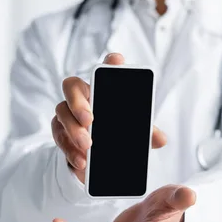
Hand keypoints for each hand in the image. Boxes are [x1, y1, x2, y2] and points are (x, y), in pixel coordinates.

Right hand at [51, 52, 166, 182]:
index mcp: (101, 90)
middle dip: (79, 102)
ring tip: (87, 146)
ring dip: (74, 131)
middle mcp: (82, 96)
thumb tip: (161, 140)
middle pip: (71, 86)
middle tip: (90, 121)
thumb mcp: (131, 132)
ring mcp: (67, 113)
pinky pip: (59, 137)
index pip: (105, 70)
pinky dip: (70, 150)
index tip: (117, 60)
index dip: (110, 63)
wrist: (95, 157)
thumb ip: (145, 133)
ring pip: (62, 113)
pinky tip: (81, 160)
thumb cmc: (114, 132)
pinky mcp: (60, 132)